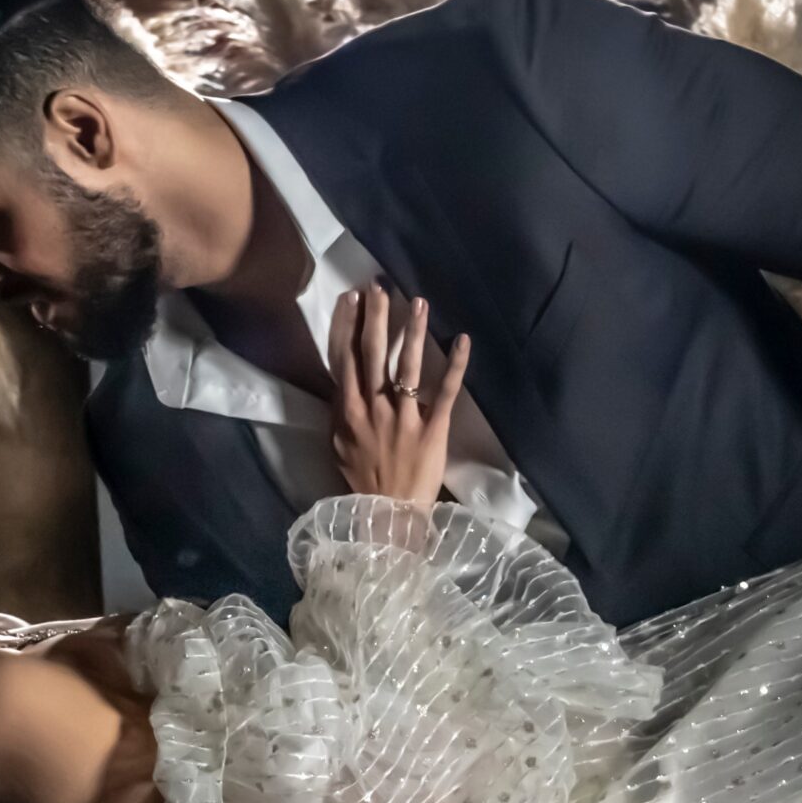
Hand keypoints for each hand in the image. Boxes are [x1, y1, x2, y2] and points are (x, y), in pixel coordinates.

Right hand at [326, 283, 471, 506]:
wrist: (388, 515)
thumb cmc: (362, 480)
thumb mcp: (339, 444)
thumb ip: (341, 411)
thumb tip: (342, 381)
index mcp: (347, 411)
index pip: (344, 359)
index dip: (347, 326)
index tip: (352, 298)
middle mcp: (373, 408)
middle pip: (372, 354)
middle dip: (376, 318)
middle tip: (380, 286)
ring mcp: (404, 417)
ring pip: (408, 367)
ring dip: (412, 332)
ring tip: (418, 302)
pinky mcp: (433, 428)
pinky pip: (445, 392)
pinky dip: (455, 365)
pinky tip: (462, 339)